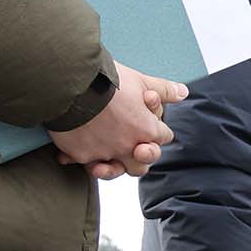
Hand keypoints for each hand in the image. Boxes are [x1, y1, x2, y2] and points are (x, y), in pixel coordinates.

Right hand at [51, 63, 189, 178]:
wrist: (68, 80)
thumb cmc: (106, 79)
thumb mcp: (139, 80)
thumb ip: (163, 90)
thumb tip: (183, 92)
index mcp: (147, 130)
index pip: (162, 136)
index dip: (156, 128)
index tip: (147, 121)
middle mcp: (128, 146)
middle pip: (143, 161)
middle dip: (141, 154)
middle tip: (133, 146)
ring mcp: (104, 152)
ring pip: (116, 171)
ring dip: (113, 167)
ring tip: (107, 160)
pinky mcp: (80, 153)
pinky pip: (83, 163)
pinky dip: (81, 158)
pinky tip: (75, 155)